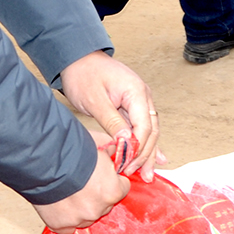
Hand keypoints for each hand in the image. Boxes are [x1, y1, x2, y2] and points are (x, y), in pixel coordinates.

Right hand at [32, 142, 131, 231]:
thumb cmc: (70, 150)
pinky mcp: (60, 225)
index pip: (122, 188)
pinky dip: (65, 219)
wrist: (43, 160)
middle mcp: (98, 209)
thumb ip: (111, 153)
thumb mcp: (99, 145)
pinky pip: (68, 227)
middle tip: (84, 183)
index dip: (112, 179)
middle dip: (97, 195)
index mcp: (113, 191)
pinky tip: (61, 205)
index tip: (103, 175)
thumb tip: (114, 152)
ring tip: (70, 192)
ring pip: (87, 217)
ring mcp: (79, 220)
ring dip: (82, 208)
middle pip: (104, 205)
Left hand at [60, 51, 162, 174]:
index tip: (126, 164)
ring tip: (147, 175)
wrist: (78, 59)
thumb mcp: (95, 100)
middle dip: (145, 154)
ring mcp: (140, 101)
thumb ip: (112, 120)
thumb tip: (127, 141)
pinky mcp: (133, 106)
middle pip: (151, 131)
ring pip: (150, 131)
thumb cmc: (84, 75)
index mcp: (136, 92)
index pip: (144, 126)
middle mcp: (143, 96)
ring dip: (148, 153)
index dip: (137, 147)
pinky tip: (155, 159)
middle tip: (135, 174)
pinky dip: (146, 144)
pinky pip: (143, 127)